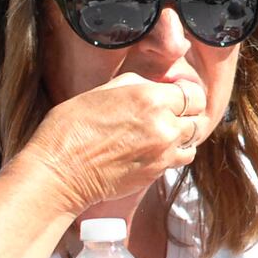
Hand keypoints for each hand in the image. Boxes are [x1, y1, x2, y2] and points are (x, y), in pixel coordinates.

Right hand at [15, 73, 205, 213]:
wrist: (60, 171)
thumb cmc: (71, 128)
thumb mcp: (101, 91)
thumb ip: (136, 85)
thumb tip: (156, 86)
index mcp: (151, 98)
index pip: (194, 95)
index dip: (186, 94)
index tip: (177, 95)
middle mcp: (164, 125)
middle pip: (197, 117)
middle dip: (186, 114)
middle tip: (170, 113)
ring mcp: (164, 152)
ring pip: (192, 140)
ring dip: (182, 135)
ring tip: (163, 132)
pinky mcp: (158, 172)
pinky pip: (181, 159)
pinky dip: (175, 153)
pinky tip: (157, 148)